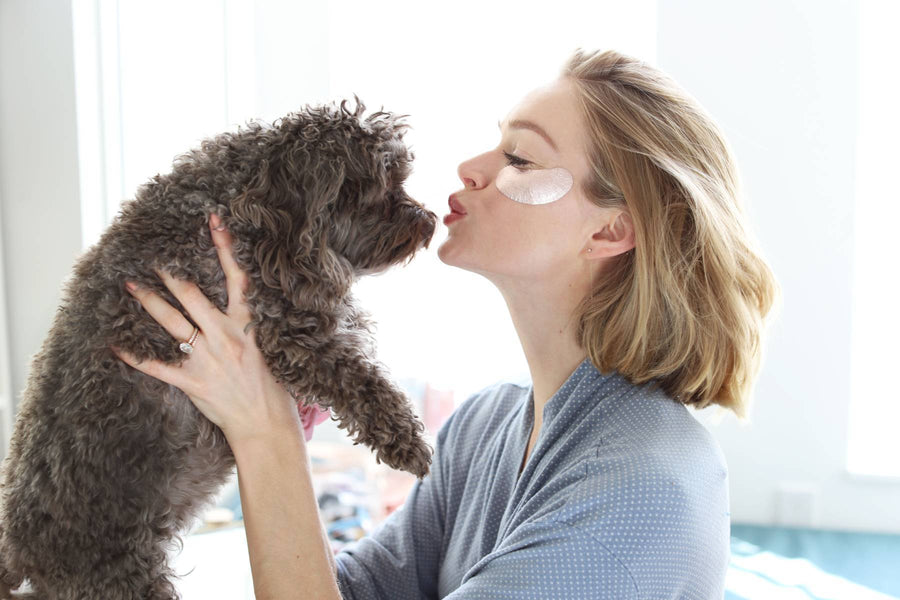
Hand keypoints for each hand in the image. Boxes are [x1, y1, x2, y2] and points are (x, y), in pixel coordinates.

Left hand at [112, 213, 302, 445]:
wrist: (267, 425)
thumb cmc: (274, 388)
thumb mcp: (272, 346)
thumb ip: (252, 324)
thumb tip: (242, 300)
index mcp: (248, 325)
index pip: (237, 278)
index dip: (225, 247)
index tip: (213, 221)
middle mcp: (225, 337)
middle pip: (192, 295)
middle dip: (170, 273)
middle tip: (151, 254)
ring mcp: (207, 359)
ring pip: (171, 323)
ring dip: (148, 303)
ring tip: (129, 286)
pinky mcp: (192, 382)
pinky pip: (157, 365)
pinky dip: (135, 355)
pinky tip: (115, 345)